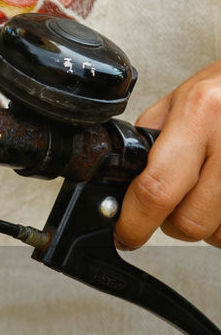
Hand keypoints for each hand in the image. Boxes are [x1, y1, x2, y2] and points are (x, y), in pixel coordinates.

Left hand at [114, 59, 220, 248]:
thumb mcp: (182, 100)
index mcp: (199, 112)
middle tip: (178, 204)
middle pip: (191, 221)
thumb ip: (152, 142)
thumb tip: (124, 188)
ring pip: (219, 233)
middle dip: (176, 223)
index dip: (135, 223)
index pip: (156, 189)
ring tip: (210, 194)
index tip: (127, 234)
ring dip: (210, 224)